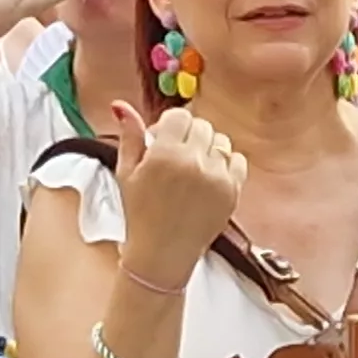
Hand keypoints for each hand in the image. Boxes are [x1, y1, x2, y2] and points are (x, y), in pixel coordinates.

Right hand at [107, 99, 244, 285]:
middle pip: (201, 126)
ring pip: (221, 141)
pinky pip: (237, 160)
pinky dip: (226, 164)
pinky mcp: (233, 192)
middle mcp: (194, 162)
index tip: (162, 141)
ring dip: (208, 149)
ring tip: (192, 170)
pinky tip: (209, 178)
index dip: (170, 126)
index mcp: (165, 155)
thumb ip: (129, 136)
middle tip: (176, 157)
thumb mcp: (126, 173)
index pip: (180, 116)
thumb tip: (120, 104)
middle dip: (188, 136)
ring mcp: (217, 177)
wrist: (162, 254)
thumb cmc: (140, 214)